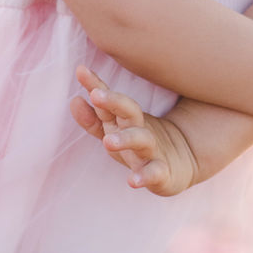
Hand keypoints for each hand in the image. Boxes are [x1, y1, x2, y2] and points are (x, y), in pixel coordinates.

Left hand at [70, 64, 197, 196]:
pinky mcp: (163, 174)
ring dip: (125, 139)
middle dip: (113, 102)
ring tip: (108, 142)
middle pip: (128, 111)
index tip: (81, 71)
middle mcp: (139, 130)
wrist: (179, 166)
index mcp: (127, 119)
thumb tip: (73, 100)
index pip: (109, 100)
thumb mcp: (114, 132)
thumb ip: (93, 119)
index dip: (95, 86)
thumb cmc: (138, 146)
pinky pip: (154, 174)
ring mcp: (152, 151)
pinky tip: (132, 181)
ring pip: (141, 140)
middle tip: (96, 95)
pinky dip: (145, 177)